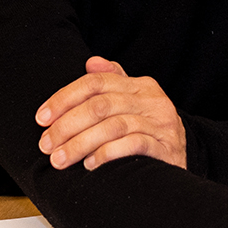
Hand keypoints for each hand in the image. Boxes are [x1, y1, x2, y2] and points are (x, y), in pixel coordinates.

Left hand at [35, 55, 185, 171]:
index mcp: (140, 85)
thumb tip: (91, 62)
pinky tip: (91, 165)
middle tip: (46, 145)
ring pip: (113, 127)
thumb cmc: (149, 129)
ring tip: (61, 160)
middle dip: (67, 125)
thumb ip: (113, 81)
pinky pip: (133, 145)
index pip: (95, 82)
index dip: (64, 98)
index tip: (41, 118)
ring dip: (80, 144)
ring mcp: (162, 124)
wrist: (185, 156)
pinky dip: (108, 154)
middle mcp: (152, 100)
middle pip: (100, 105)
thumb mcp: (134, 101)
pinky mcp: (167, 148)